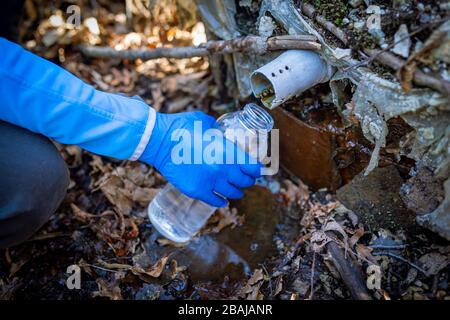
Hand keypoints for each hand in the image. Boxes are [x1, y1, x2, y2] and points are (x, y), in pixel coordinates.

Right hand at [140, 111, 261, 206]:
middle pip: (244, 181)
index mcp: (228, 152)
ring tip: (238, 191)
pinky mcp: (197, 190)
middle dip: (248, 180)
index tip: (258, 169)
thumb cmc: (182, 127)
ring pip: (232, 193)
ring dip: (237, 192)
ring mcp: (210, 182)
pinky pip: (214, 201)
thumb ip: (218, 131)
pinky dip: (221, 201)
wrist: (159, 141)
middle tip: (248, 179)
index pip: (252, 167)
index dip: (257, 169)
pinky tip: (223, 200)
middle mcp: (222, 170)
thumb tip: (222, 135)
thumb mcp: (207, 123)